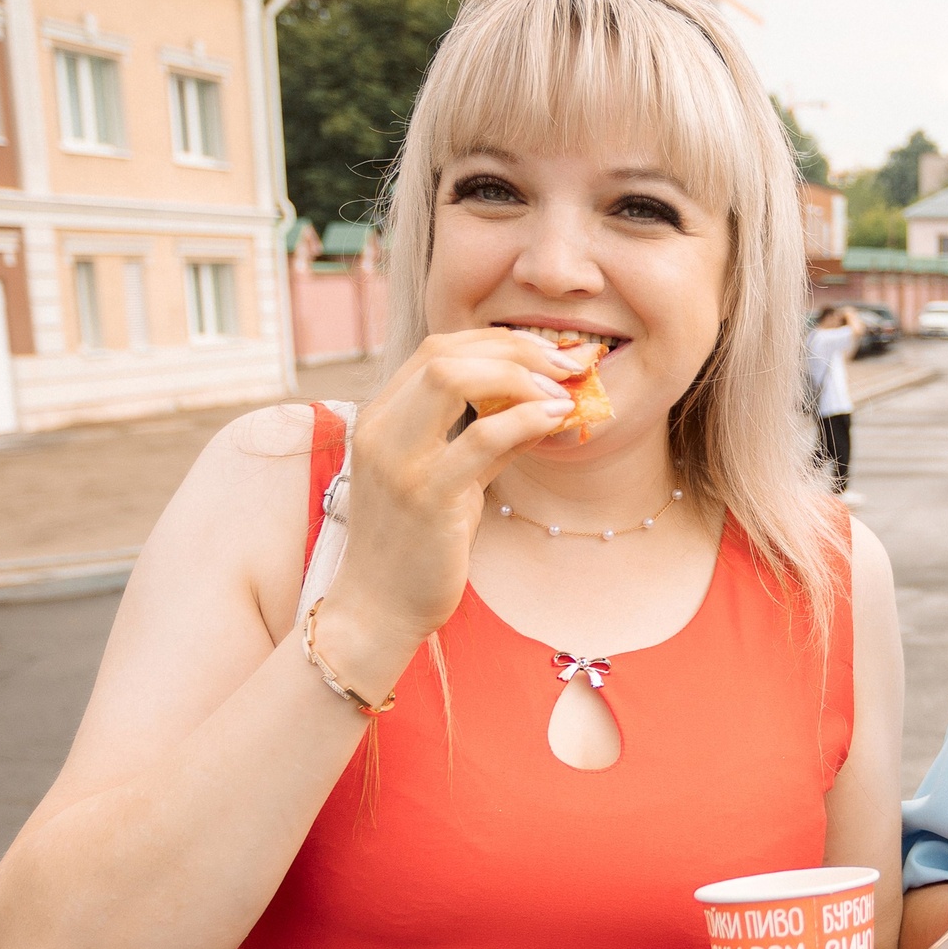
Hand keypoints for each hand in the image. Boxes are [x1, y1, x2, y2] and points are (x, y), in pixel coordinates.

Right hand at [312, 327, 587, 675]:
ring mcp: (398, 460)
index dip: (500, 340)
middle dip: (515, 347)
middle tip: (568, 365)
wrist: (379, 608)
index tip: (550, 353)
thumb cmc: (418, 545)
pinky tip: (556, 420)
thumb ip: (490, 439)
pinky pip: (480, 437)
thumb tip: (548, 405)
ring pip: (452, 377)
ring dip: (521, 374)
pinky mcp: (426, 495)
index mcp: (381, 417)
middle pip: (443, 350)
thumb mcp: (454, 479)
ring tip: (564, 393)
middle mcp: (380, 429)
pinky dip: (525, 418)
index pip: (438, 349)